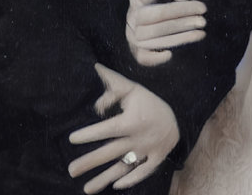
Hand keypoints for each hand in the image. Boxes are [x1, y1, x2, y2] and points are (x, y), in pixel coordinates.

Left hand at [68, 64, 178, 192]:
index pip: (107, 129)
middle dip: (89, 162)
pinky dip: (130, 180)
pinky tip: (114, 186)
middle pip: (110, 152)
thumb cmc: (150, 101)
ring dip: (104, 178)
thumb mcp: (133, 88)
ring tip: (86, 189)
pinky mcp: (156, 159)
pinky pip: (142, 172)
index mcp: (131, 121)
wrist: (181, 113)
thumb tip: (96, 69)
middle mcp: (138, 138)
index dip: (89, 134)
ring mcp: (147, 151)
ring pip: (122, 167)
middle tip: (70, 170)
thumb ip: (114, 83)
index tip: (72, 139)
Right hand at [125, 0, 206, 65]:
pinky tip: (171, 54)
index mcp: (136, 3)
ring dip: (180, 39)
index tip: (203, 8)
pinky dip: (156, 58)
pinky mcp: (136, 51)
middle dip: (184, 25)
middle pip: (160, 28)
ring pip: (156, 43)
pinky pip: (143, 58)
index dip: (183, 10)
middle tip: (203, 22)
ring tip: (200, 34)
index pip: (161, 11)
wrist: (142, 8)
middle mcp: (132, 21)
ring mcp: (133, 37)